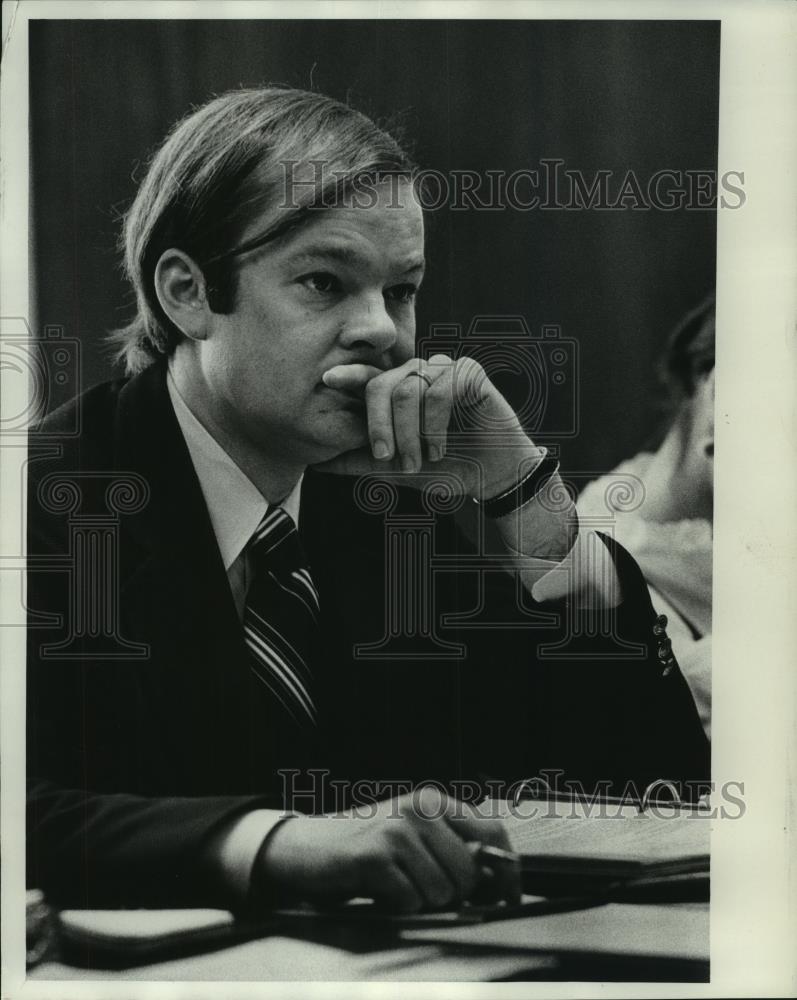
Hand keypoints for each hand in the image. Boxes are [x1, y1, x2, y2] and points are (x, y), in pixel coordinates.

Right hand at [254, 787, 520, 912]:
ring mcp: (396, 831)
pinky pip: (410, 902)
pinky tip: (378, 890)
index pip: (492, 832)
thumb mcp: (412, 836)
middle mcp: (419, 809)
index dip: (507, 870)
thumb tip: (498, 881)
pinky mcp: (374, 856)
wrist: (305, 846)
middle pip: (470, 872)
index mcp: (433, 802)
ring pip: (442, 892)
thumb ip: (452, 848)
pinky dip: (396, 906)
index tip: (507, 897)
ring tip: (395, 885)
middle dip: (455, 894)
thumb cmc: (364, 847)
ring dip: (420, 901)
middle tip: (423, 890)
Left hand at [313, 355, 541, 499]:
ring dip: (411, 433)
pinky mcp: (467, 372)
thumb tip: (317, 463)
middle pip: (381, 385)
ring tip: (423, 459)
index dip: (348, 377)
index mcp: (398, 391)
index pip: (367, 380)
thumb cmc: (447, 468)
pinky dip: (435, 426)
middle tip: (388, 458)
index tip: (326, 381)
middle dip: (380, 427)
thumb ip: (359, 463)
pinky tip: (441, 448)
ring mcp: (442, 370)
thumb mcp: (396, 470)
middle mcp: (417, 375)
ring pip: (407, 390)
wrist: (493, 476)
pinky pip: (438, 391)